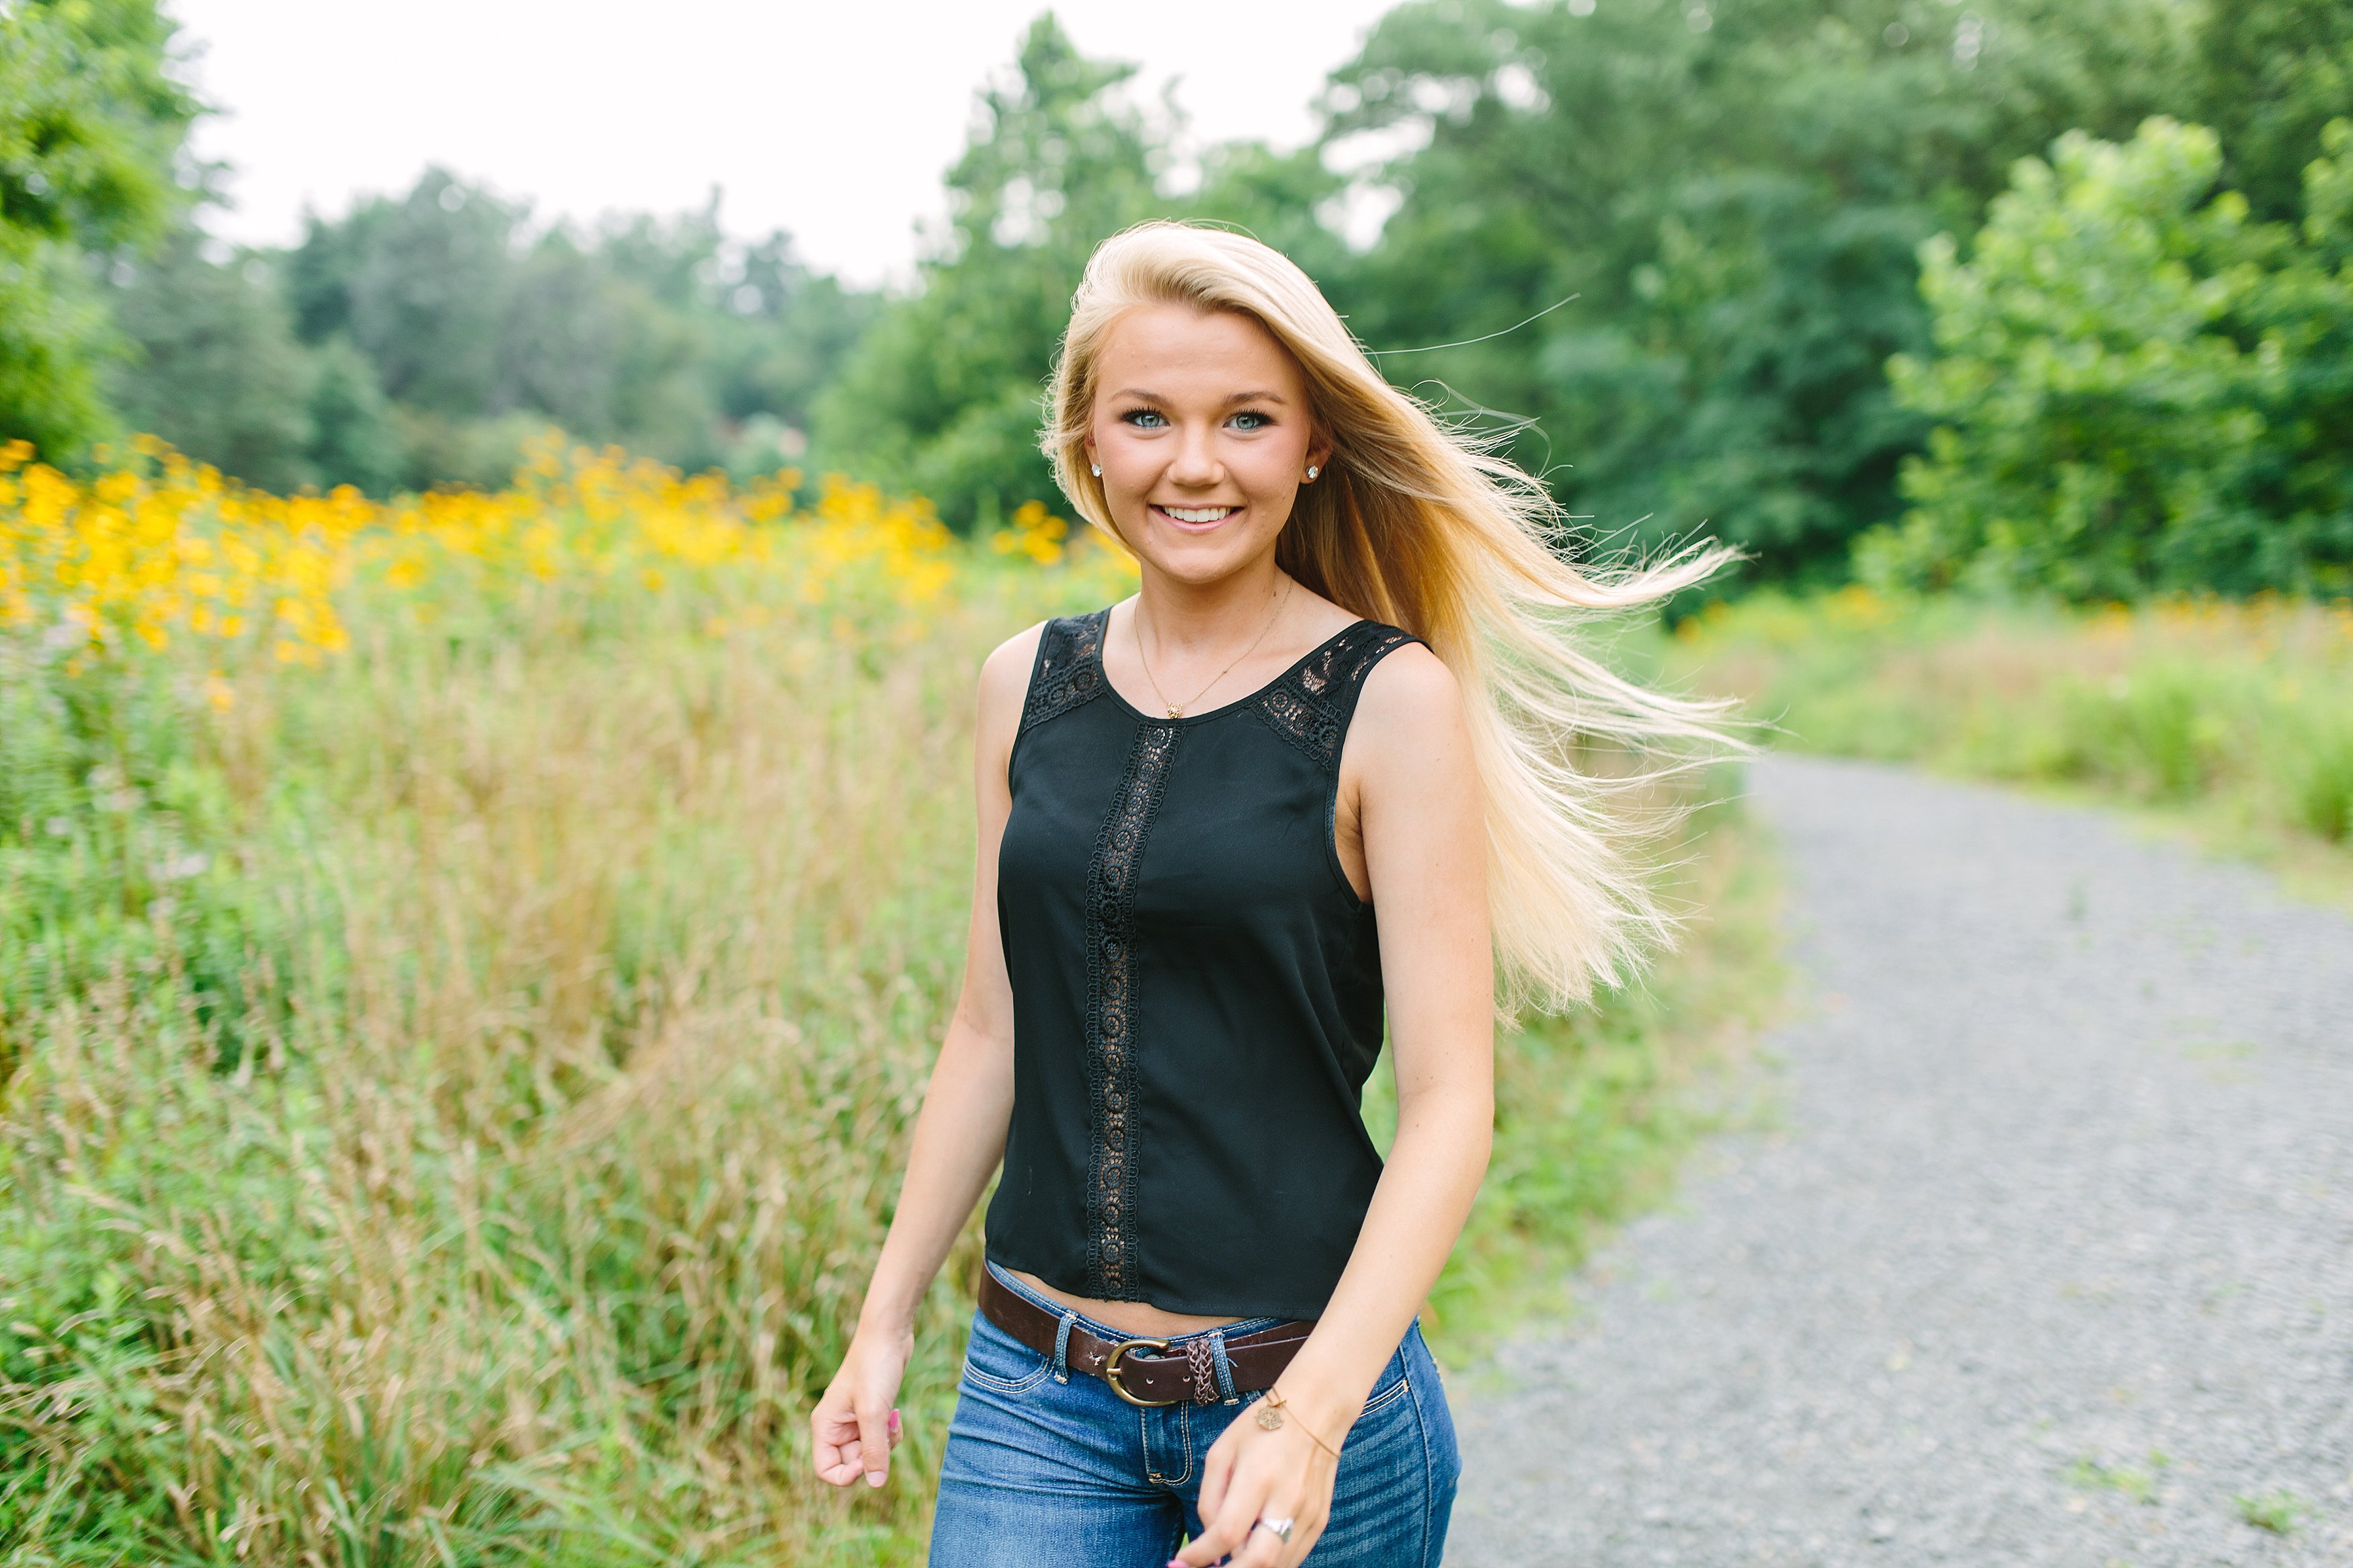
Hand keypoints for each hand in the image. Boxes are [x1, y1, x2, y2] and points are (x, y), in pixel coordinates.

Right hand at [811, 1323, 913, 1487]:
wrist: (888, 1335)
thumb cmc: (875, 1367)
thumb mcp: (874, 1412)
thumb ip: (873, 1449)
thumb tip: (877, 1484)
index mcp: (825, 1425)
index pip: (825, 1470)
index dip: (847, 1475)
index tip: (868, 1464)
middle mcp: (835, 1426)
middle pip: (851, 1463)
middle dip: (873, 1455)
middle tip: (886, 1434)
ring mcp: (853, 1421)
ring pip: (869, 1453)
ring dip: (885, 1444)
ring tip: (892, 1419)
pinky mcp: (871, 1414)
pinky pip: (879, 1439)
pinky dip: (890, 1434)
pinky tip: (896, 1415)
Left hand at [1174, 1400, 1342, 1567]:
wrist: (1317, 1410)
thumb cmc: (1261, 1427)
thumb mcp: (1222, 1453)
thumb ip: (1210, 1500)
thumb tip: (1209, 1544)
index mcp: (1258, 1476)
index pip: (1227, 1532)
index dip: (1199, 1554)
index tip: (1180, 1562)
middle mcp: (1287, 1499)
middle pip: (1260, 1561)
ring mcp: (1308, 1513)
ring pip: (1278, 1565)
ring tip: (1227, 1560)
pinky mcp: (1320, 1520)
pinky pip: (1293, 1557)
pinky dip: (1270, 1563)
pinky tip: (1251, 1552)